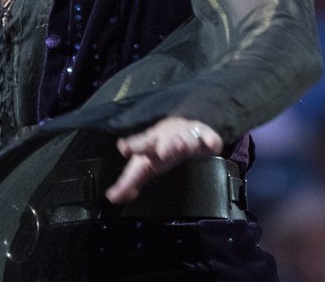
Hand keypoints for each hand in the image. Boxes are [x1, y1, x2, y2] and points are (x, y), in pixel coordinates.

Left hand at [105, 116, 222, 203]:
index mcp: (150, 145)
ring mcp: (185, 135)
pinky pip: (208, 137)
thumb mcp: (143, 167)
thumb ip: (128, 183)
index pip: (139, 145)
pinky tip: (212, 144)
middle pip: (165, 142)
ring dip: (184, 142)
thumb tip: (112, 198)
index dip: (132, 146)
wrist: (181, 127)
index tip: (123, 147)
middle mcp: (167, 139)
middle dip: (164, 146)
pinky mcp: (203, 135)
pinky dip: (211, 140)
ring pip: (186, 139)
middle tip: (162, 152)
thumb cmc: (158, 150)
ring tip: (182, 145)